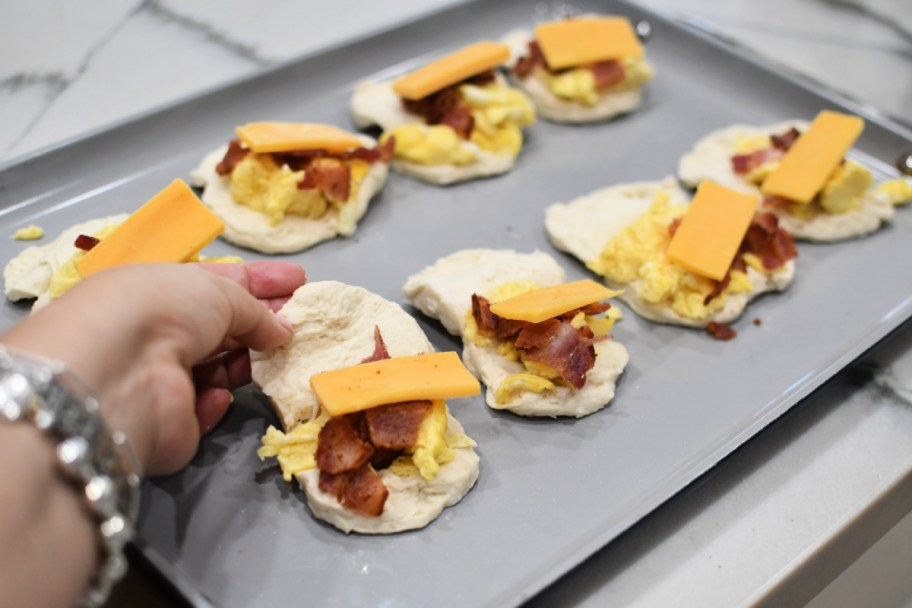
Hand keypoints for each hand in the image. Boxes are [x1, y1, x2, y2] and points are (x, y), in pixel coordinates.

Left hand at [0, 261, 305, 474]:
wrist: (121, 371)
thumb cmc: (165, 309)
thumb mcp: (220, 291)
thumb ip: (257, 311)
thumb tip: (282, 330)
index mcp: (162, 290)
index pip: (219, 284)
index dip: (260, 283)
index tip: (299, 281)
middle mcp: (159, 332)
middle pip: (223, 329)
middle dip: (263, 325)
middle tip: (306, 324)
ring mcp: (162, 379)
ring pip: (220, 371)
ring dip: (247, 364)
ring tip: (279, 358)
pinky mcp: (168, 423)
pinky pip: (206, 410)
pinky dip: (216, 401)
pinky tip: (218, 393)